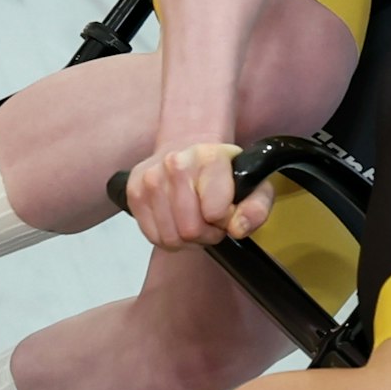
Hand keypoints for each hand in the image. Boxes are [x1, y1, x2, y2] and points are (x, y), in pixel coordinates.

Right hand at [124, 140, 275, 249]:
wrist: (188, 150)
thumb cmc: (222, 173)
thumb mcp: (253, 186)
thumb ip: (256, 208)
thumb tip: (237, 228)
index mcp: (209, 157)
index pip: (216, 213)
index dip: (225, 221)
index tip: (226, 212)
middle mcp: (175, 163)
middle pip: (190, 230)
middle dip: (205, 234)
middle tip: (210, 221)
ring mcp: (150, 178)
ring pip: (171, 238)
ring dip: (186, 239)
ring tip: (194, 220)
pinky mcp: (134, 192)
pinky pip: (153, 236)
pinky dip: (168, 237)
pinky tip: (177, 222)